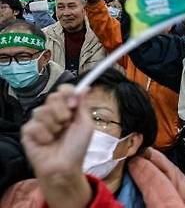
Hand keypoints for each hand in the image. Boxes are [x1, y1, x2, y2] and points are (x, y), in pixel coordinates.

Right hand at [21, 84, 92, 207]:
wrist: (65, 167)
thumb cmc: (77, 147)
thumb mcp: (85, 124)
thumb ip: (83, 105)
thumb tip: (85, 88)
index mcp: (67, 109)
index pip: (64, 90)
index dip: (68, 93)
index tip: (73, 105)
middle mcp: (52, 113)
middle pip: (53, 97)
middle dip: (62, 111)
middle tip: (66, 124)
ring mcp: (39, 121)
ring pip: (42, 110)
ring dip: (54, 125)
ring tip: (57, 136)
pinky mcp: (28, 132)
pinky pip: (34, 125)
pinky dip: (44, 135)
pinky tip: (47, 143)